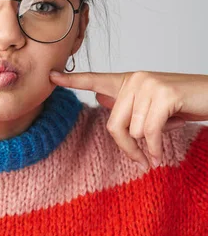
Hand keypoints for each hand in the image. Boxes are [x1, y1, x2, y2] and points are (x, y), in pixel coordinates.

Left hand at [49, 69, 207, 169]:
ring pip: (132, 129)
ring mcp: (149, 84)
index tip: (51, 76)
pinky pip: (148, 131)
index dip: (72, 80)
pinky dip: (154, 148)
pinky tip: (159, 155)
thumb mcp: (152, 106)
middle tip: (140, 159)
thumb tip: (99, 97)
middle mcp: (135, 78)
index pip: (95, 79)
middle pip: (113, 122)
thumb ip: (126, 103)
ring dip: (145, 147)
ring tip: (158, 148)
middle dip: (126, 146)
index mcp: (128, 80)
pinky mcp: (164, 94)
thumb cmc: (184, 104)